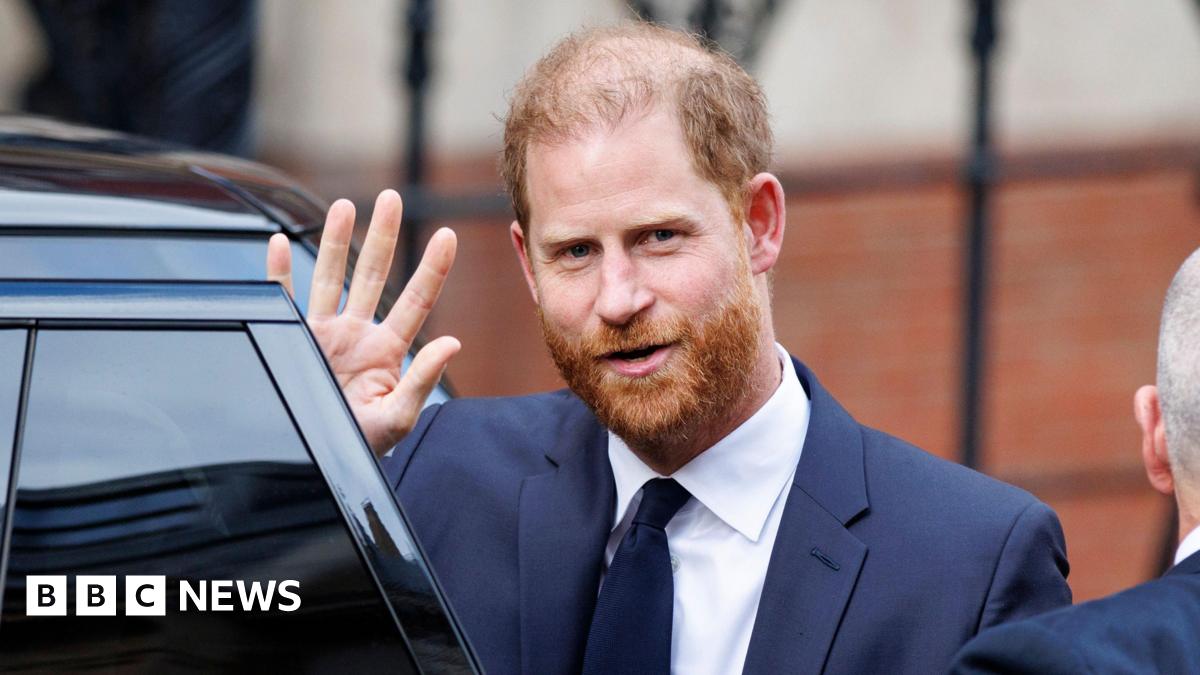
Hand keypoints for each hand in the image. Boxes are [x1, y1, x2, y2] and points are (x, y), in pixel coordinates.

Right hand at [267, 189, 459, 456]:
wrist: (316, 462)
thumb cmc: (361, 447)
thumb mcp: (397, 418)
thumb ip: (422, 380)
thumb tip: (453, 342)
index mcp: (387, 350)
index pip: (416, 300)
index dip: (432, 268)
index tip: (448, 235)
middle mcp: (357, 334)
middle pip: (373, 274)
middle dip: (383, 235)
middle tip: (392, 196)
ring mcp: (322, 335)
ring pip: (329, 277)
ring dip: (335, 241)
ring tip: (344, 205)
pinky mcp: (290, 340)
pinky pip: (281, 299)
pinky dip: (276, 272)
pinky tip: (276, 242)